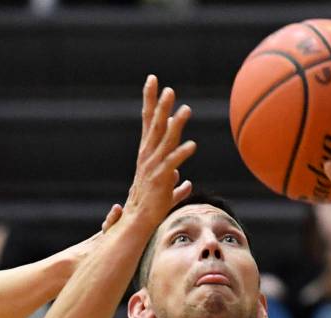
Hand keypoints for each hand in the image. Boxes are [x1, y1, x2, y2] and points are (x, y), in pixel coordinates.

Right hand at [117, 75, 196, 232]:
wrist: (138, 221)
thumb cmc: (150, 206)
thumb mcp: (166, 191)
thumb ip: (176, 184)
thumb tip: (186, 183)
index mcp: (147, 153)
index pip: (148, 122)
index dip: (150, 101)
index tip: (152, 81)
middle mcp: (147, 156)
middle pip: (154, 126)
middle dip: (160, 106)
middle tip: (168, 89)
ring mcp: (153, 167)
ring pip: (165, 141)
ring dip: (176, 125)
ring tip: (186, 110)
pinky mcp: (160, 179)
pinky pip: (172, 163)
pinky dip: (181, 154)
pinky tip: (192, 146)